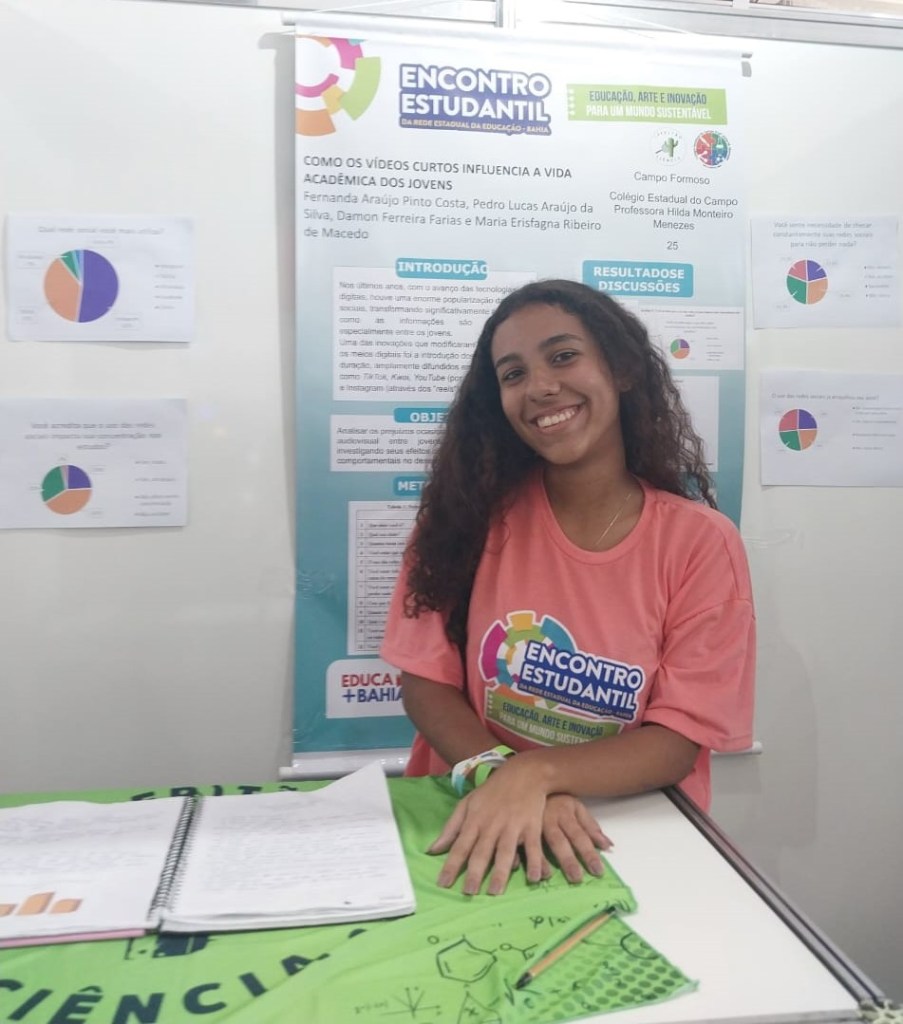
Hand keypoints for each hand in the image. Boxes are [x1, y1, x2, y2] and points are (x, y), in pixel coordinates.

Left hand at [428, 760, 611, 895]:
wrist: (524, 773)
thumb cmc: (492, 791)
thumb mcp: (468, 803)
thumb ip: (451, 827)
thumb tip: (432, 849)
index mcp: (475, 820)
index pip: (460, 846)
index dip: (451, 865)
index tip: (443, 883)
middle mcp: (492, 824)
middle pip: (481, 851)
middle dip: (474, 872)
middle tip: (469, 893)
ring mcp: (513, 825)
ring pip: (505, 851)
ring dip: (500, 872)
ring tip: (495, 892)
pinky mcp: (531, 826)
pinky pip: (532, 847)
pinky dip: (533, 862)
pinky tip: (534, 878)